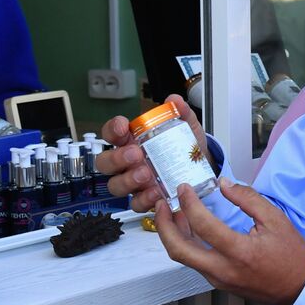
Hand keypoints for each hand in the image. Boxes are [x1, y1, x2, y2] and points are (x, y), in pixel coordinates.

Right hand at [96, 94, 207, 212]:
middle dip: (116, 158)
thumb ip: (180, 112)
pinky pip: (136, 203)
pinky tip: (156, 192)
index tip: (123, 126)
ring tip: (146, 174)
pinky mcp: (144, 198)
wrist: (199, 167)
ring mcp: (133, 182)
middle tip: (135, 154)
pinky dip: (144, 199)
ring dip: (127, 180)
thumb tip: (175, 100)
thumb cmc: (182, 146)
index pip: (111, 133)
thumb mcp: (184, 126)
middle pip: (104, 162)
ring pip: (115, 185)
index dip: (112, 129)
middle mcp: (126, 162)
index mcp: (130, 140)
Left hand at [153, 180, 304, 304]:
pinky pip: (194, 262)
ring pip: (183, 257)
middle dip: (163, 225)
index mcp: (240, 252)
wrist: (300, 287)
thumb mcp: (276, 219)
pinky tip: (188, 227)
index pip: (203, 225)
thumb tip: (223, 183)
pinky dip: (186, 242)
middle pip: (178, 250)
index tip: (184, 188)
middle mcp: (223, 270)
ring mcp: (219, 279)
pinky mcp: (219, 282)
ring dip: (172, 234)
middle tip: (161, 204)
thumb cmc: (291, 254)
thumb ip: (248, 199)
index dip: (189, 203)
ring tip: (171, 211)